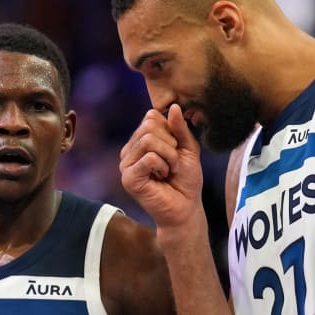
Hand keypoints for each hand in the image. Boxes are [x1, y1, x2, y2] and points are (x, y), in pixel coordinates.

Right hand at [119, 104, 203, 230]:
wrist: (186, 208)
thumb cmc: (186, 180)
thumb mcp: (188, 148)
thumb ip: (180, 128)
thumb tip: (172, 106)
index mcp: (140, 141)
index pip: (151, 117)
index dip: (171, 131)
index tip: (176, 151)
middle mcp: (129, 151)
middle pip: (149, 126)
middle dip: (171, 144)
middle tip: (173, 163)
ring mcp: (126, 165)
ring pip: (149, 140)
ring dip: (169, 156)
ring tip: (169, 171)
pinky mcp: (128, 178)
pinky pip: (149, 157)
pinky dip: (163, 166)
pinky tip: (162, 178)